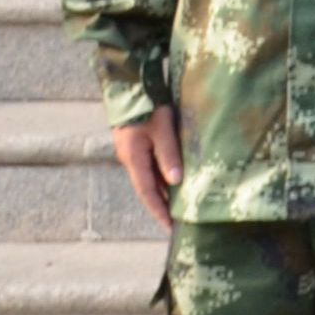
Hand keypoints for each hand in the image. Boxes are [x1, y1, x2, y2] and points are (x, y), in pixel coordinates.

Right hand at [111, 108, 181, 227]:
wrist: (131, 85)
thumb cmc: (147, 106)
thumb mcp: (161, 131)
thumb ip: (168, 155)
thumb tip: (175, 182)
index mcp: (133, 159)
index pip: (148, 193)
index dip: (159, 211)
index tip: (170, 228)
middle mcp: (132, 159)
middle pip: (150, 188)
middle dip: (164, 206)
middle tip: (180, 223)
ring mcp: (135, 152)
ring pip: (153, 177)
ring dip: (166, 192)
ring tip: (183, 207)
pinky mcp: (141, 143)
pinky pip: (154, 165)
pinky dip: (166, 176)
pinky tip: (179, 182)